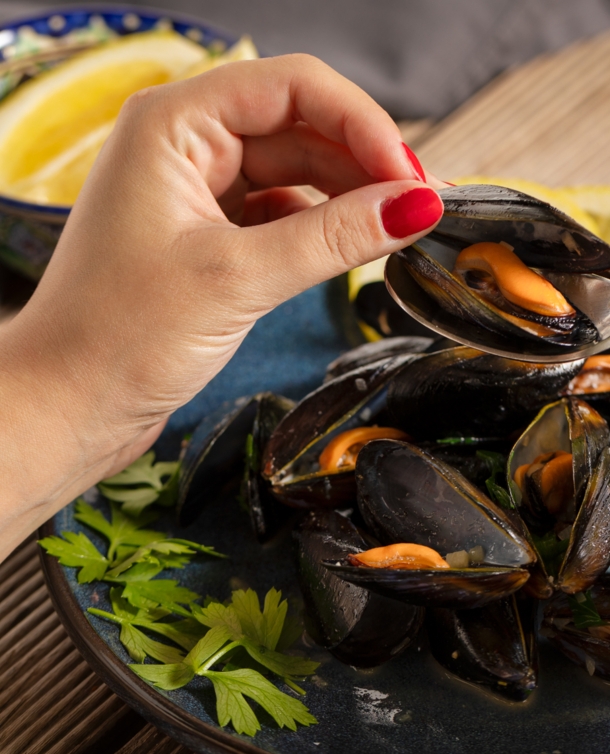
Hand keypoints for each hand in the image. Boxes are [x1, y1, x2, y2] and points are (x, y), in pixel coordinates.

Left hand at [0, 54, 443, 557]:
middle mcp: (185, 146)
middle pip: (300, 128)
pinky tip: (351, 250)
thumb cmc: (122, 337)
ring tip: (397, 232)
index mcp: (174, 124)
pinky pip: (280, 216)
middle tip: (422, 209)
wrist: (71, 406)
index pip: (293, 88)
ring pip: (294, 174)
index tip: (413, 180)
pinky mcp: (208, 238)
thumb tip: (416, 205)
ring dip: (346, 200)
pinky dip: (318, 231)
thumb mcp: (238, 278)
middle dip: (364, 165)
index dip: (364, 125)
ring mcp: (196, 193)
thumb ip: (332, 237)